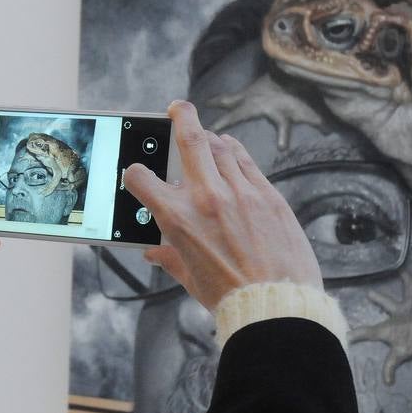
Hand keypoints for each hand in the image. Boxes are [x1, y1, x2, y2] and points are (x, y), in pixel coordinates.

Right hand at [122, 100, 321, 310]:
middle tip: (176, 108)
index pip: (142, 179)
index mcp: (178, 218)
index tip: (138, 173)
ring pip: (222, 146)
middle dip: (181, 116)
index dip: (135, 173)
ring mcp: (241, 192)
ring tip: (206, 135)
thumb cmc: (229, 295)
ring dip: (210, 137)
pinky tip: (231, 150)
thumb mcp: (189, 276)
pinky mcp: (268, 195)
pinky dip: (235, 152)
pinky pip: (247, 162)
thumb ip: (169, 258)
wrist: (276, 303)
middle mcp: (207, 197)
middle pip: (190, 139)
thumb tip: (155, 253)